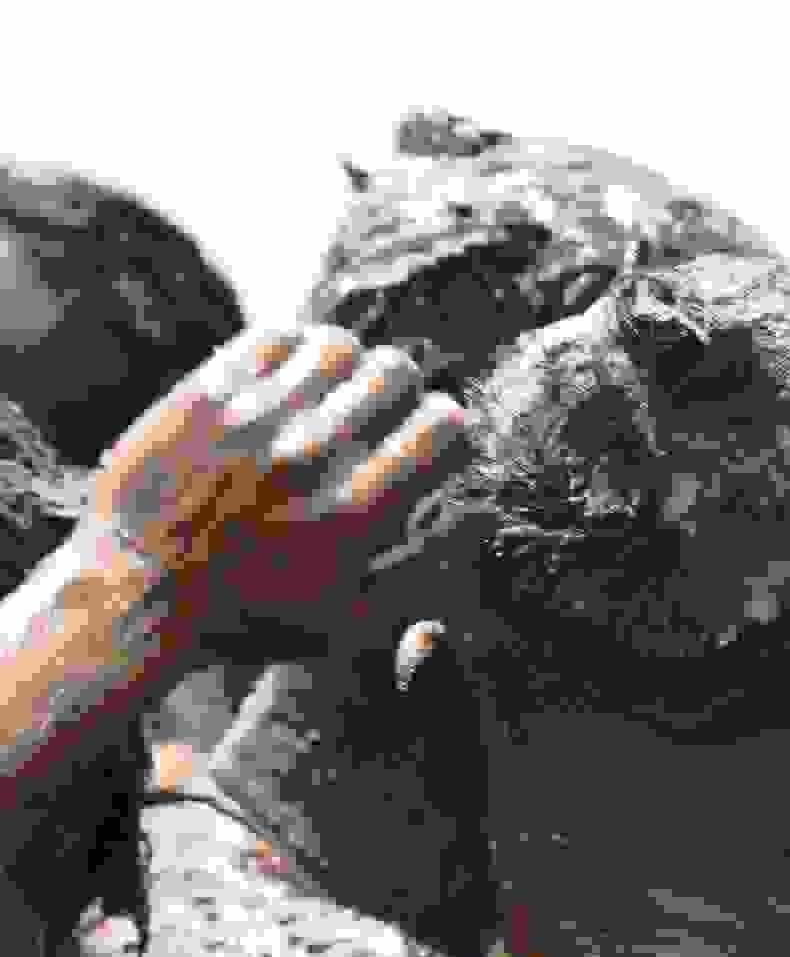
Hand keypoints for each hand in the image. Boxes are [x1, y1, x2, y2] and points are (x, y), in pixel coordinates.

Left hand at [84, 326, 467, 645]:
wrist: (137, 590)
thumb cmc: (253, 616)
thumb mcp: (354, 619)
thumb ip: (426, 566)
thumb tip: (486, 515)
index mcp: (362, 511)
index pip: (444, 427)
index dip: (447, 431)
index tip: (430, 444)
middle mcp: (315, 454)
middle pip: (397, 371)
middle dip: (401, 392)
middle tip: (380, 415)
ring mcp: (257, 417)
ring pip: (339, 344)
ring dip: (347, 366)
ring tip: (331, 392)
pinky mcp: (207, 393)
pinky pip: (273, 338)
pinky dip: (291, 352)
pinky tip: (285, 382)